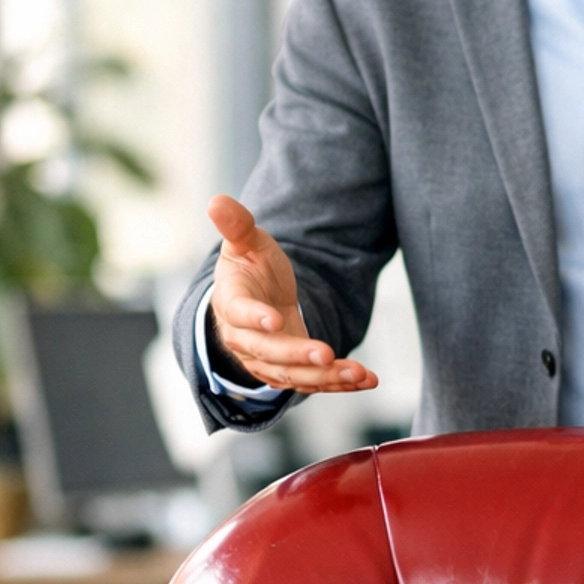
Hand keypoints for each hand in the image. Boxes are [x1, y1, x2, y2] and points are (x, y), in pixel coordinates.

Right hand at [206, 195, 378, 395]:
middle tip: (327, 353)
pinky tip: (367, 380)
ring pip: (293, 375)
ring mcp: (266, 360)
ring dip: (326, 376)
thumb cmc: (251, 267)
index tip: (276, 320)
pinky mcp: (288, 371)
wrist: (256, 297)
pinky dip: (340, 383)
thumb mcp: (246, 242)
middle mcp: (244, 339)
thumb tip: (217, 200)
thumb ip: (236, 225)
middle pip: (269, 352)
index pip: (240, 314)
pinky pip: (313, 381)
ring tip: (359, 373)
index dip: (255, 318)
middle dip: (298, 356)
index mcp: (231, 304)